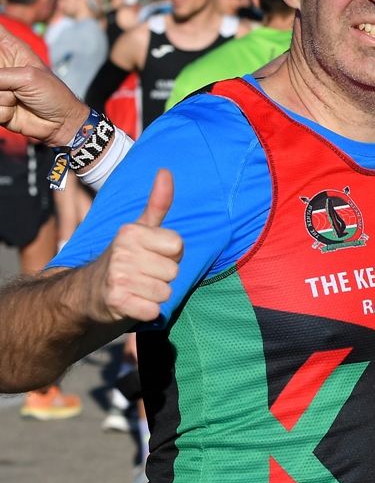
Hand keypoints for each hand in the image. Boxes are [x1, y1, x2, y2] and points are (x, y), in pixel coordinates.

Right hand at [0, 26, 90, 145]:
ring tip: (17, 99)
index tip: (4, 64)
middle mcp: (0, 64)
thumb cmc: (52, 94)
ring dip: (2, 98)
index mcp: (10, 48)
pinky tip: (14, 111)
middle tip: (11, 85)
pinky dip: (1, 111)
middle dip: (1, 80)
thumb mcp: (27, 77)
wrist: (60, 123)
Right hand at [85, 170, 181, 324]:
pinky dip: (148, 311)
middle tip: (142, 274)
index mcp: (131, 232)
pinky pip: (155, 310)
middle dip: (162, 276)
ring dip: (155, 294)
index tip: (151, 255)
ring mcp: (118, 277)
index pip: (178, 246)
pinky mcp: (117, 302)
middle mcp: (122, 252)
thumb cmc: (125, 258)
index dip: (169, 254)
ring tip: (137, 288)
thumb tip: (166, 171)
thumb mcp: (140, 228)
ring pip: (166, 292)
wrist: (88, 292)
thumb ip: (157, 203)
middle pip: (174, 271)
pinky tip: (133, 303)